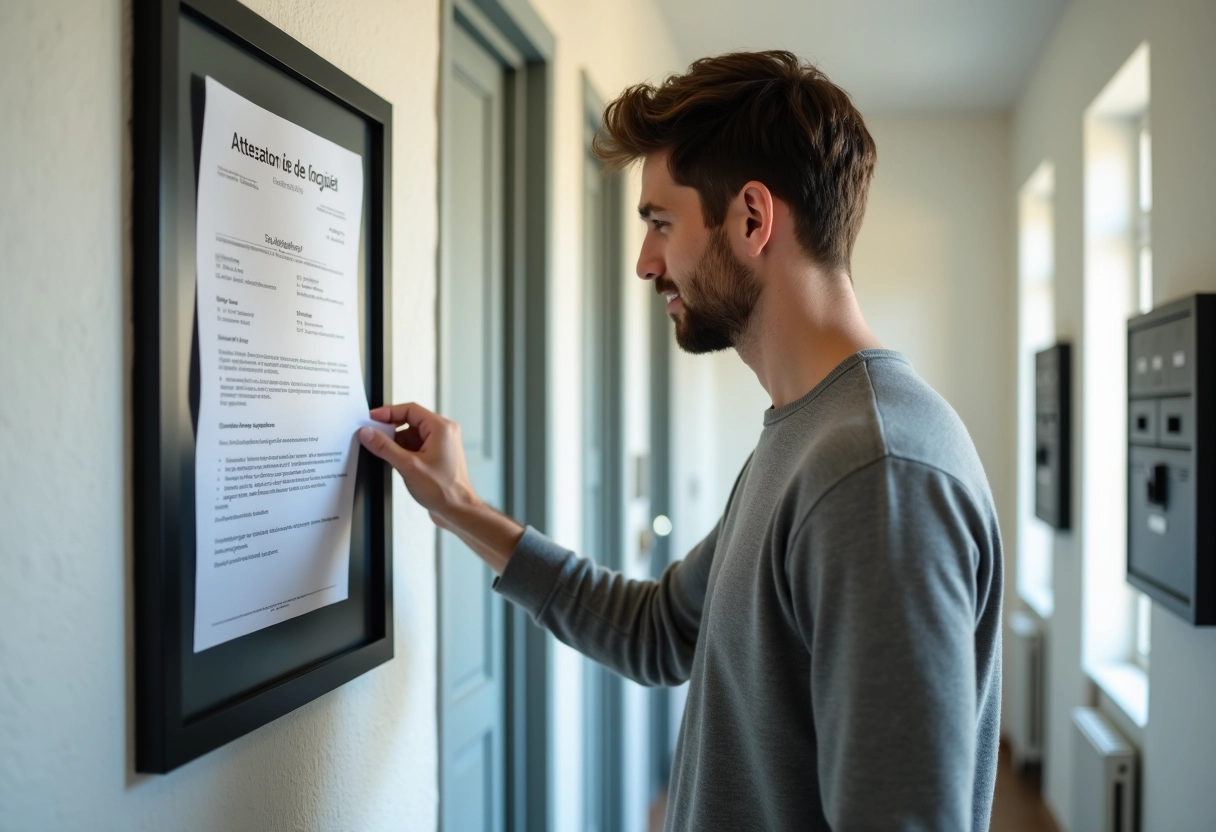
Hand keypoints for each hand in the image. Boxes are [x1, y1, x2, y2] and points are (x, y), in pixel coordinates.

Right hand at [359, 402, 478, 524]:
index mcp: (441, 428)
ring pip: (411, 435)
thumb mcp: (408, 466)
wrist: (457, 510)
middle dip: (391, 430)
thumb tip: (368, 433)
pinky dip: (403, 451)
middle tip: (373, 436)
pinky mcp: (436, 456)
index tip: (372, 417)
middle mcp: (443, 433)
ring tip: (385, 454)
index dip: (388, 412)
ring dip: (396, 443)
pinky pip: (415, 446)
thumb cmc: (444, 490)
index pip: (410, 409)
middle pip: (410, 421)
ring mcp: (440, 445)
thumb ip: (385, 447)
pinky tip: (395, 462)